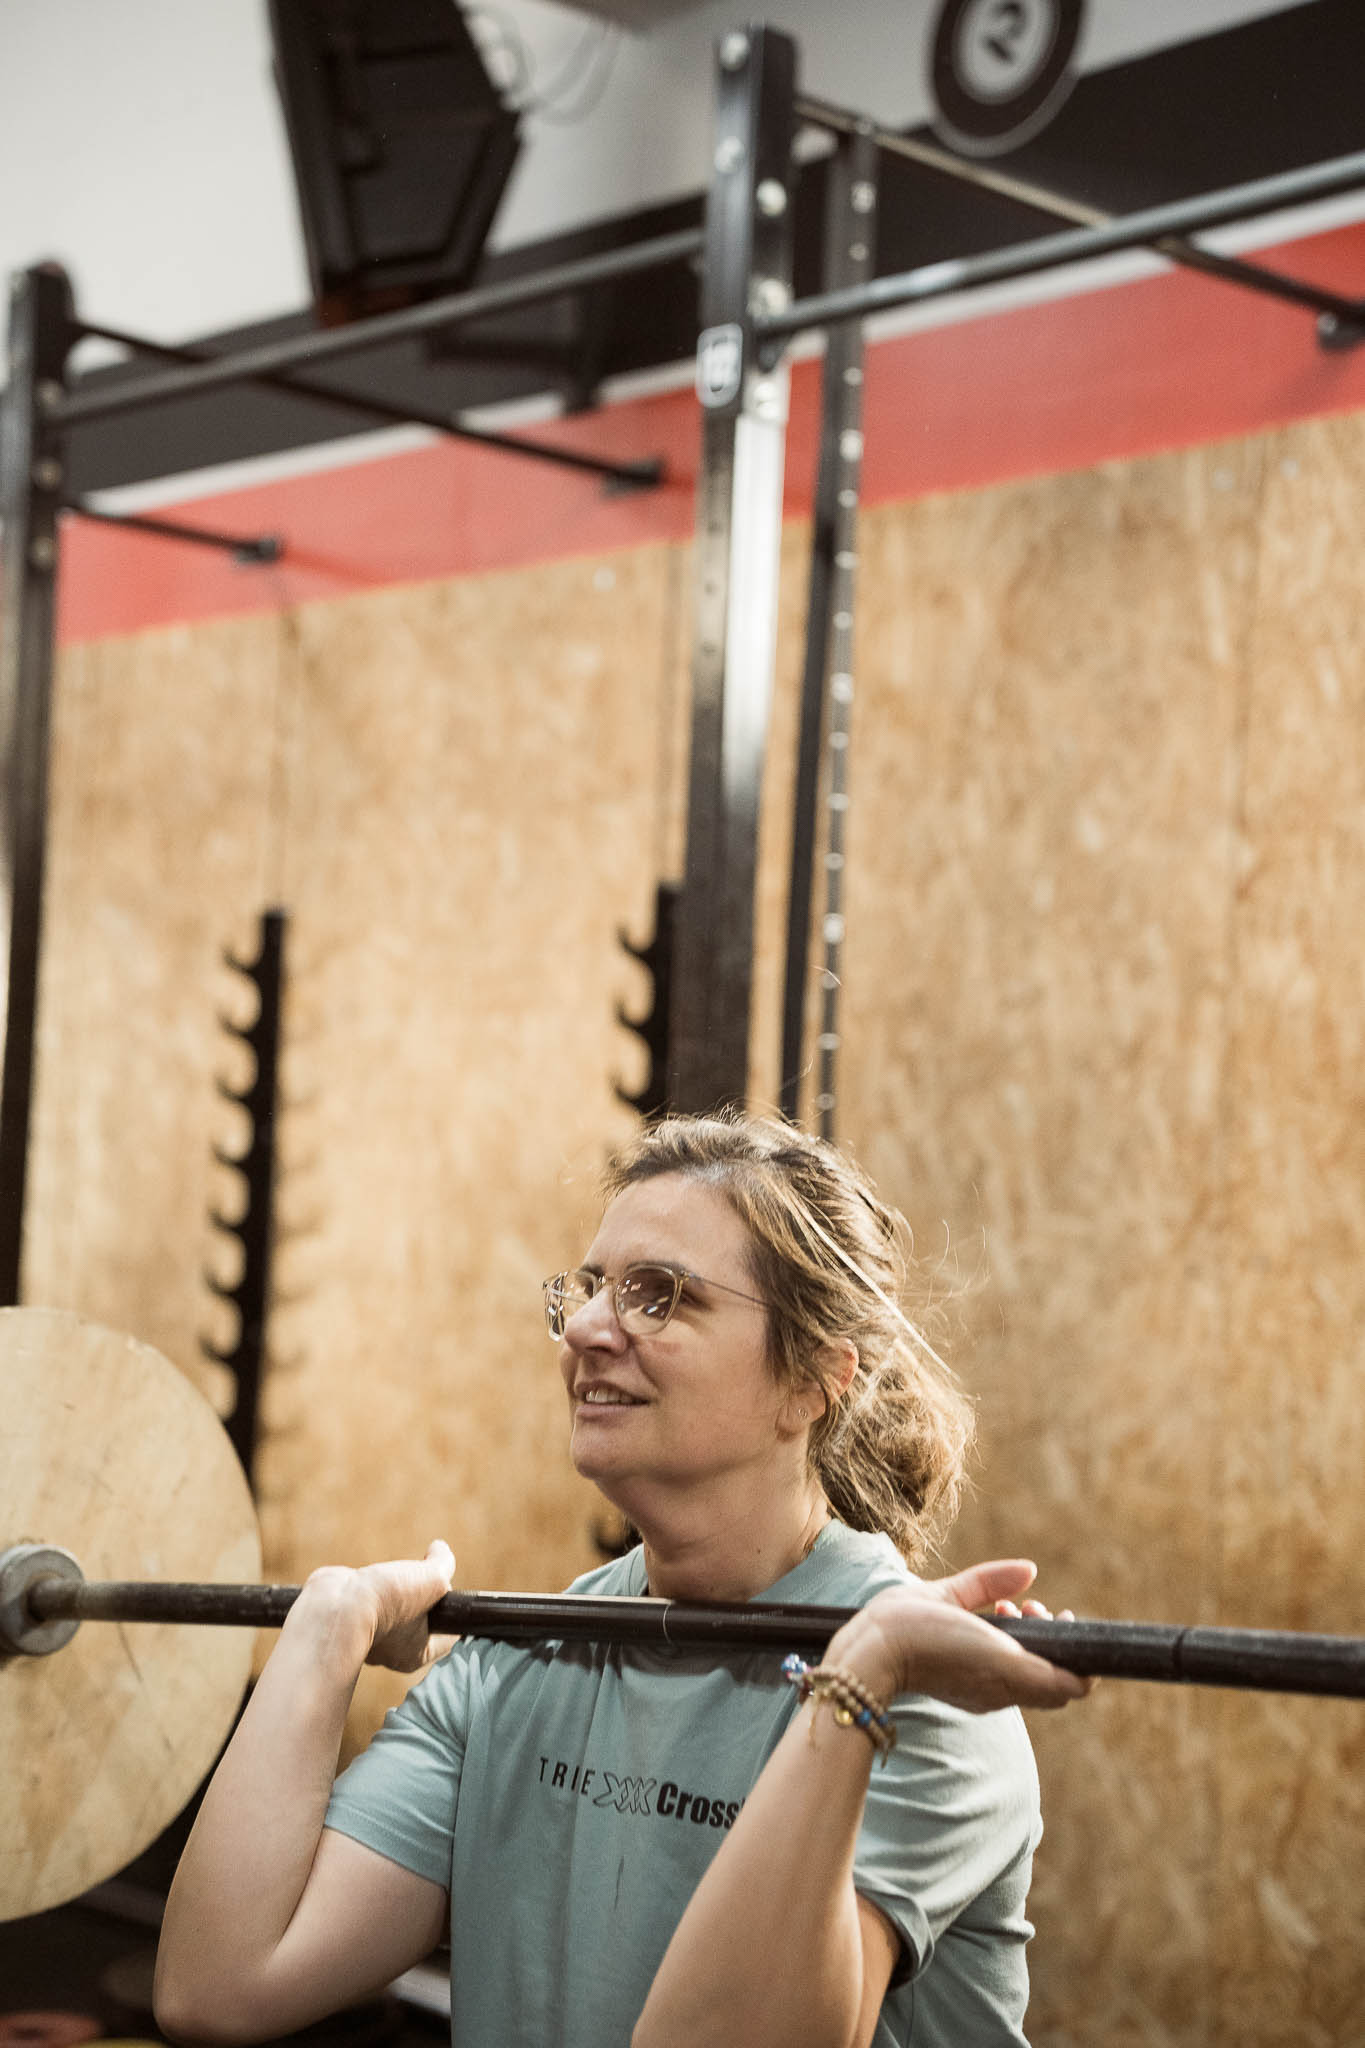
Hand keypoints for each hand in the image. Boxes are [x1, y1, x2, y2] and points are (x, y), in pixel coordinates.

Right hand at [288, 1539, 456, 1673]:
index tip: (447, 1587)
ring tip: (391, 1578)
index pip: (447, 1634)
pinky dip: (374, 1585)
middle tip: (418, 1579)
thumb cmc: (387, 1600)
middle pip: (422, 1617)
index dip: (452, 1608)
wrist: (334, 1604)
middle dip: (423, 1593)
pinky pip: (371, 1599)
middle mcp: (393, 1650)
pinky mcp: (352, 1617)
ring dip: (396, 1586)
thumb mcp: (432, 1579)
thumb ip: (443, 1565)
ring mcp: (371, 1635)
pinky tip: (372, 1579)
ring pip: (396, 1605)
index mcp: (416, 1653)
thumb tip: (439, 1550)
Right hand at [824, 1558, 1093, 1715]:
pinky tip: (987, 1621)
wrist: (869, 1657)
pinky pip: (1007, 1681)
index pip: (1069, 1684)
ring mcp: (984, 1697)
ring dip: (1028, 1641)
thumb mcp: (953, 1598)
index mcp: (1007, 1674)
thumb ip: (992, 1583)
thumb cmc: (912, 1629)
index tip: (1059, 1614)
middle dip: (1050, 1638)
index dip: (1075, 1649)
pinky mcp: (968, 1694)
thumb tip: (1030, 1568)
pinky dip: (1008, 1651)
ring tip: (1006, 1609)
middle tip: (1030, 1608)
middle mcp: (1001, 1693)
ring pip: (1029, 1679)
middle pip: (1052, 1680)